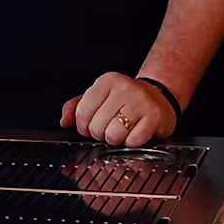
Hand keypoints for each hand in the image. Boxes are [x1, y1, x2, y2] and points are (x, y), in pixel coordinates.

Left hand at [60, 72, 177, 146]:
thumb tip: (64, 121)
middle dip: (101, 134)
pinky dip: (132, 142)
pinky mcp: (154, 116)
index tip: (91, 126)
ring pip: (114, 135)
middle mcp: (124, 88)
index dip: (83, 127)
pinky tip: (136, 132)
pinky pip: (133, 141)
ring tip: (123, 130)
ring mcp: (140, 101)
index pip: (82, 113)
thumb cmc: (126, 100)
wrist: (159, 98)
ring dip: (116, 139)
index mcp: (107, 81)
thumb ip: (77, 107)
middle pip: (97, 127)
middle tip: (110, 127)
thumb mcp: (100, 97)